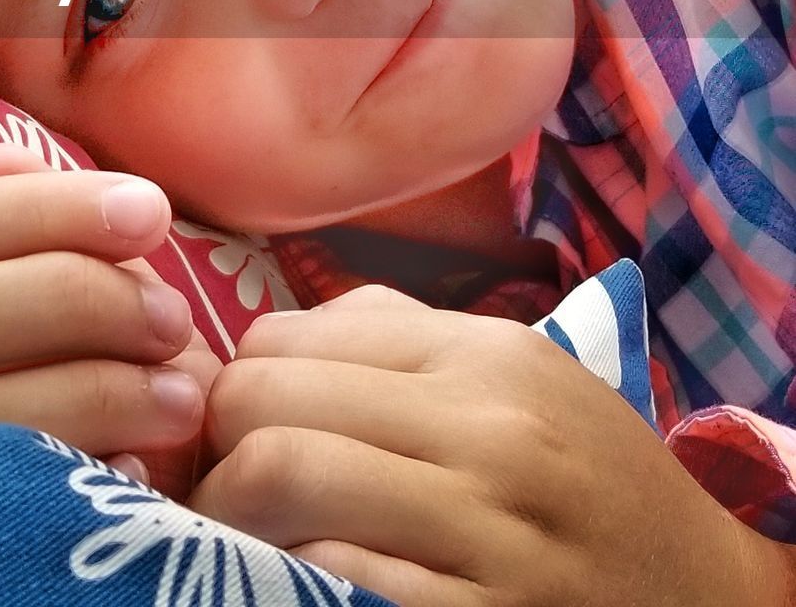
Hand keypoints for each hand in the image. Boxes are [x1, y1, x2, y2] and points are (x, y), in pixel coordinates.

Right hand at [0, 144, 221, 497]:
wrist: (149, 477)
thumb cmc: (114, 358)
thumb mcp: (95, 283)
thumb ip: (48, 224)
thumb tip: (2, 158)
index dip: (39, 210)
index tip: (152, 214)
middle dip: (67, 299)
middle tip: (173, 316)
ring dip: (90, 388)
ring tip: (187, 393)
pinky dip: (74, 470)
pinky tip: (140, 465)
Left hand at [189, 285, 789, 605]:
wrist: (704, 600)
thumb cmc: (585, 478)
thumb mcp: (513, 376)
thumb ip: (394, 338)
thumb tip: (264, 341)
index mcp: (481, 354)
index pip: (284, 337)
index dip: (232, 381)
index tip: (226, 421)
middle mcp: (484, 428)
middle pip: (266, 399)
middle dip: (214, 441)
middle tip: (215, 476)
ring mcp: (486, 531)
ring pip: (282, 476)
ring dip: (228, 508)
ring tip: (236, 528)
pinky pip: (333, 573)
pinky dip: (287, 568)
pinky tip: (291, 574)